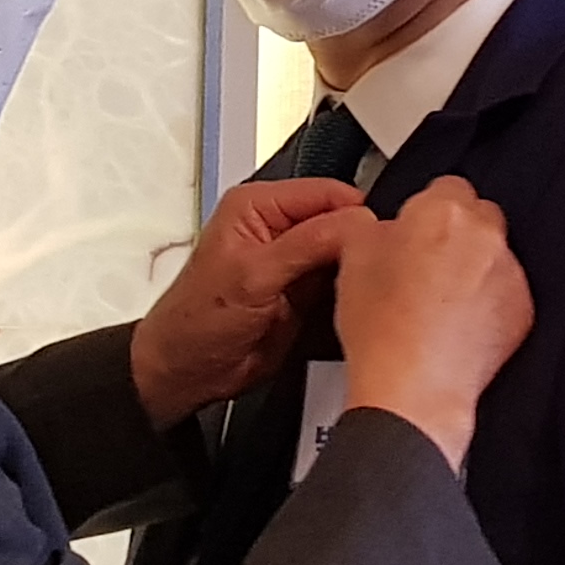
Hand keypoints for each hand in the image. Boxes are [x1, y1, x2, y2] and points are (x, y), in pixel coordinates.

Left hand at [131, 178, 373, 427]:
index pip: (326, 193)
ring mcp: (295, 262)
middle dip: (361, 243)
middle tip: (374, 269)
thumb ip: (306, 244)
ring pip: (347, 254)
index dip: (355, 213)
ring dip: (359, 271)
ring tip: (365, 290)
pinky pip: (344, 284)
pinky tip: (356, 304)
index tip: (375, 241)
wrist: (189, 372)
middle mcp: (279, 228)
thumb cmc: (196, 322)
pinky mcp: (306, 292)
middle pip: (342, 221)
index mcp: (259, 206)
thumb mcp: (254, 276)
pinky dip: (354, 293)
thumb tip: (356, 222)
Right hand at [334, 176, 531, 470]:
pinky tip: (457, 323)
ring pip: (493, 254)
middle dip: (455, 234)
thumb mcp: (352, 259)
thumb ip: (374, 227)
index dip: (426, 209)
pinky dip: (489, 301)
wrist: (412, 388)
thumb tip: (387, 228)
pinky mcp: (521, 309)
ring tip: (439, 302)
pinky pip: (506, 291)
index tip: (417, 229)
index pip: (446, 184)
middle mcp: (483, 234)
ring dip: (473, 267)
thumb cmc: (383, 329)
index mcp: (441, 211)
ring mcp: (508, 272)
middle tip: (425, 264)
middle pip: (476, 215)